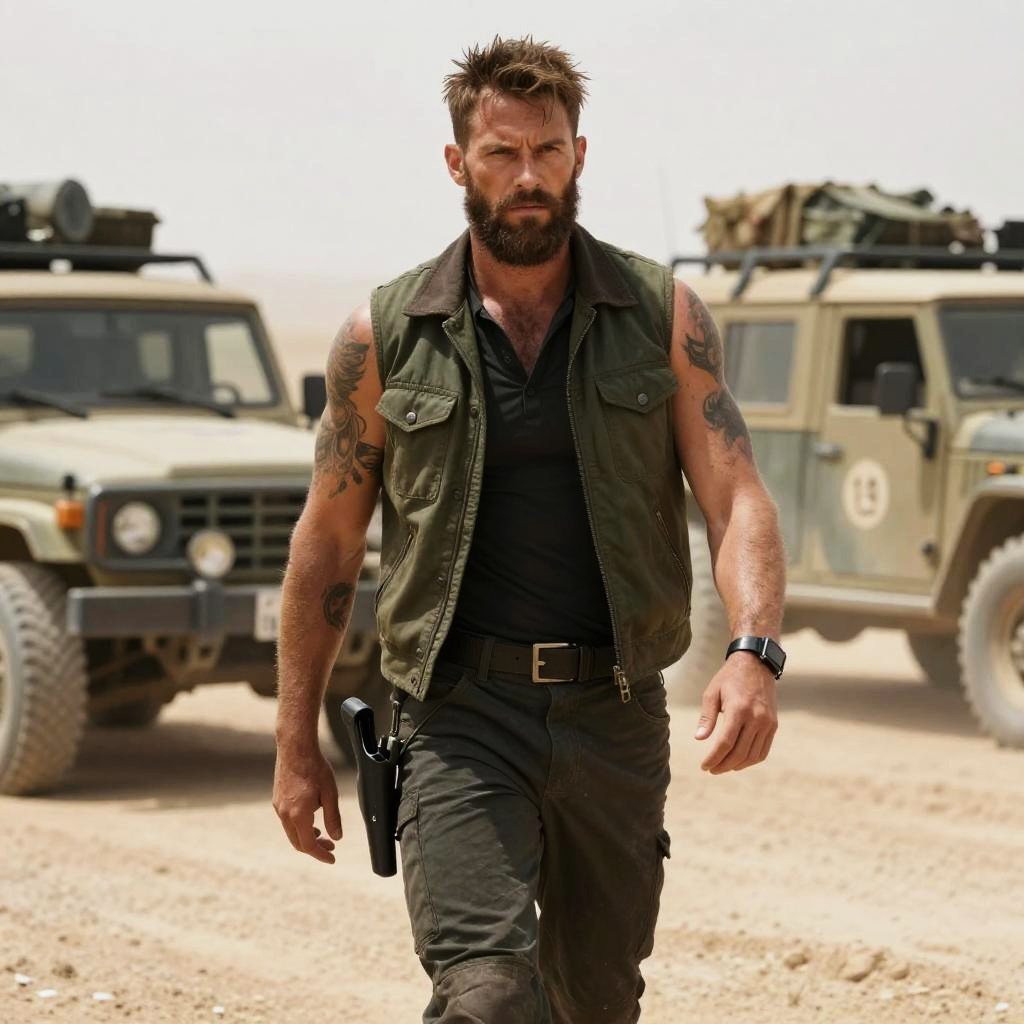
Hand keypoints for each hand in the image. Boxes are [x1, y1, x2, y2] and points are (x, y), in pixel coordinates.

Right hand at [273, 746, 342, 863]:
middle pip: (298, 842)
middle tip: (330, 847)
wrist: (295, 747)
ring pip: (291, 832)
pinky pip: (287, 820)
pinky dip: (299, 826)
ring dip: (306, 836)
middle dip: (315, 847)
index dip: (321, 854)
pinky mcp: (277, 799)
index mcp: (298, 815)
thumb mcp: (330, 793)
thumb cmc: (314, 767)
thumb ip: (333, 818)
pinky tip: (311, 818)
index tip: (332, 858)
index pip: (308, 845)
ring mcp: (278, 806)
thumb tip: (337, 837)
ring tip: (321, 834)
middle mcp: (284, 814)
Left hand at [694, 653, 777, 772]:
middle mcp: (756, 718)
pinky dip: (751, 760)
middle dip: (723, 765)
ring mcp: (767, 723)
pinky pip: (763, 750)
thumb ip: (706, 717)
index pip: (725, 743)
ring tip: (723, 767)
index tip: (704, 766)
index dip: (713, 758)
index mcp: (738, 709)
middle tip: (711, 770)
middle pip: (739, 753)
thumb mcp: (712, 693)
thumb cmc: (729, 678)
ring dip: (737, 765)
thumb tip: (699, 739)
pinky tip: (739, 761)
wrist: (756, 664)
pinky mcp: (773, 725)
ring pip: (752, 755)